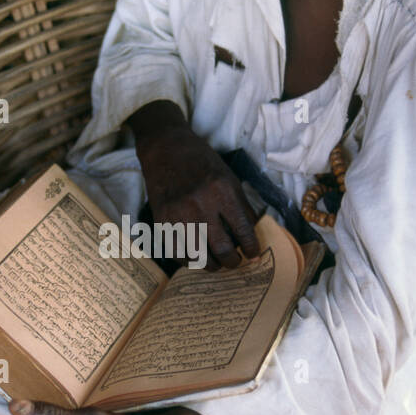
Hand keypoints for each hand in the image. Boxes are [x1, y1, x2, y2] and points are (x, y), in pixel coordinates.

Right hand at [128, 102, 260, 269]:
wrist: (166, 149)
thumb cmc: (201, 162)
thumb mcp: (228, 177)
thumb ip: (241, 205)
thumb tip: (251, 233)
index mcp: (222, 191)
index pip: (243, 230)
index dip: (251, 248)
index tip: (253, 256)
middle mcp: (201, 204)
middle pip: (222, 248)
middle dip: (233, 262)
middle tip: (235, 262)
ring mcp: (179, 214)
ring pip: (200, 256)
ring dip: (212, 265)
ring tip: (216, 264)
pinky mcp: (162, 220)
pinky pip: (177, 252)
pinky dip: (189, 261)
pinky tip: (196, 259)